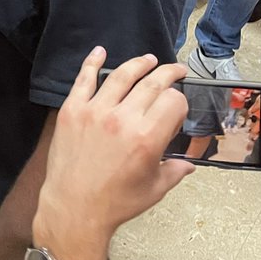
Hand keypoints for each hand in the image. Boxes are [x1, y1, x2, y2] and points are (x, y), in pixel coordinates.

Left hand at [32, 48, 193, 259]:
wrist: (74, 207)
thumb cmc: (115, 202)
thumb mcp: (155, 189)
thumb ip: (174, 171)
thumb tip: (188, 164)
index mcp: (148, 138)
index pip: (173, 101)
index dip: (180, 101)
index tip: (178, 106)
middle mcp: (123, 119)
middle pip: (152, 83)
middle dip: (168, 73)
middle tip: (176, 69)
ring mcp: (95, 111)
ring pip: (121, 76)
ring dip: (138, 64)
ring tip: (148, 59)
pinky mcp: (72, 110)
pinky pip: (83, 79)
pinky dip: (93, 63)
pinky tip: (100, 52)